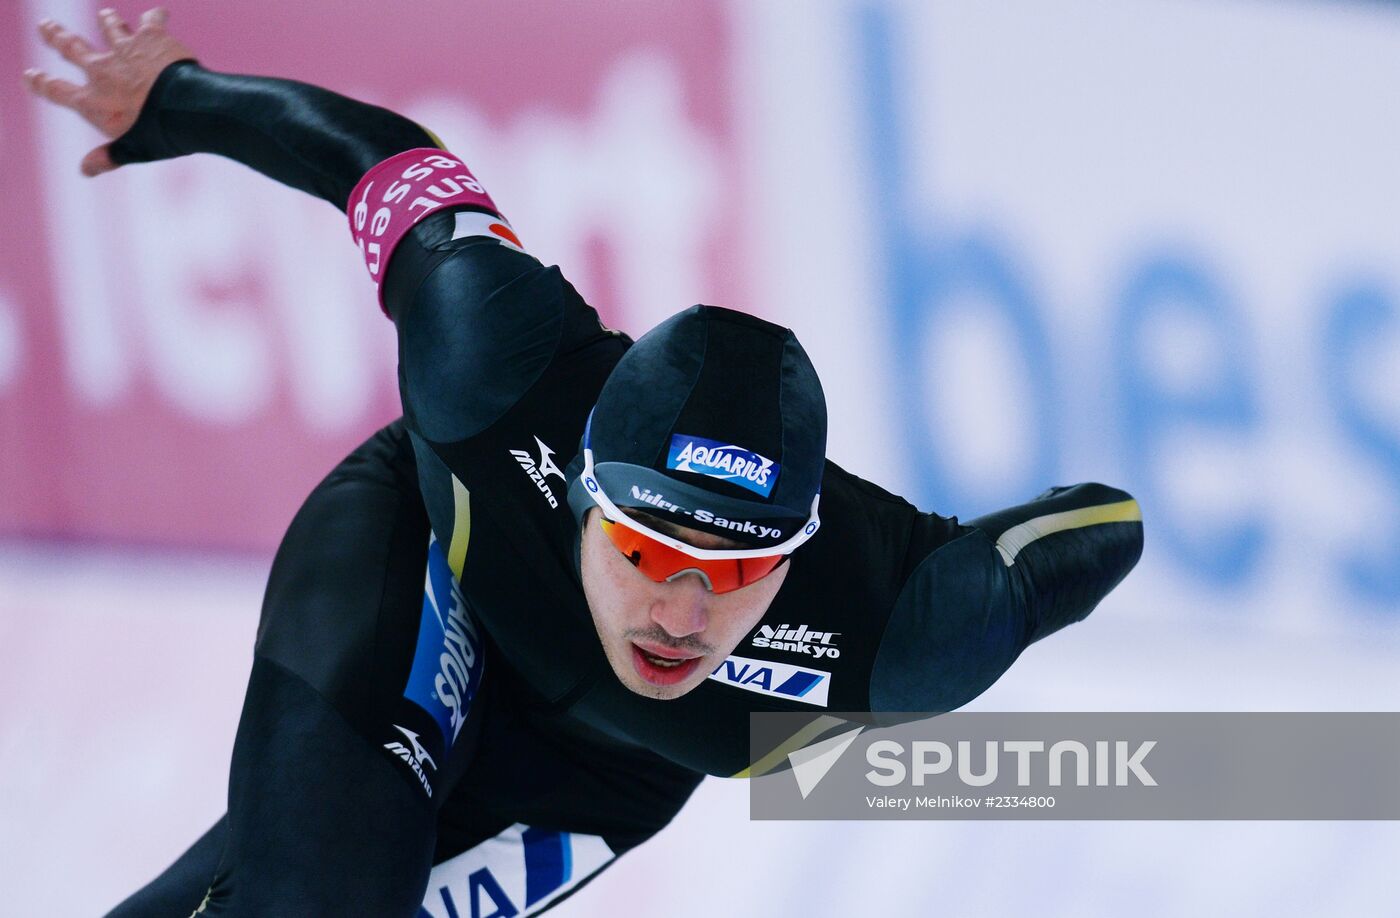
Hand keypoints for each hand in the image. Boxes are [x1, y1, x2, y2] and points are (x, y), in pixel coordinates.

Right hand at [23, 7, 193, 176]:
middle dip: (56, 36)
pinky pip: (151, 21)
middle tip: (46, 26)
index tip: (30, 76)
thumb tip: (85, 170)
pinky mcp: (151, 37)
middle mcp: (102, 71)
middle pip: (71, 48)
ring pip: (109, 27)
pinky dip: (155, 18)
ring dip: (108, 21)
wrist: (187, 108)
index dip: (41, 83)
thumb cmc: (160, 134)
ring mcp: (125, 50)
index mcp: (94, 101)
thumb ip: (108, 157)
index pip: (57, 91)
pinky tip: (159, 16)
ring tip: (106, 16)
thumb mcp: (132, 150)